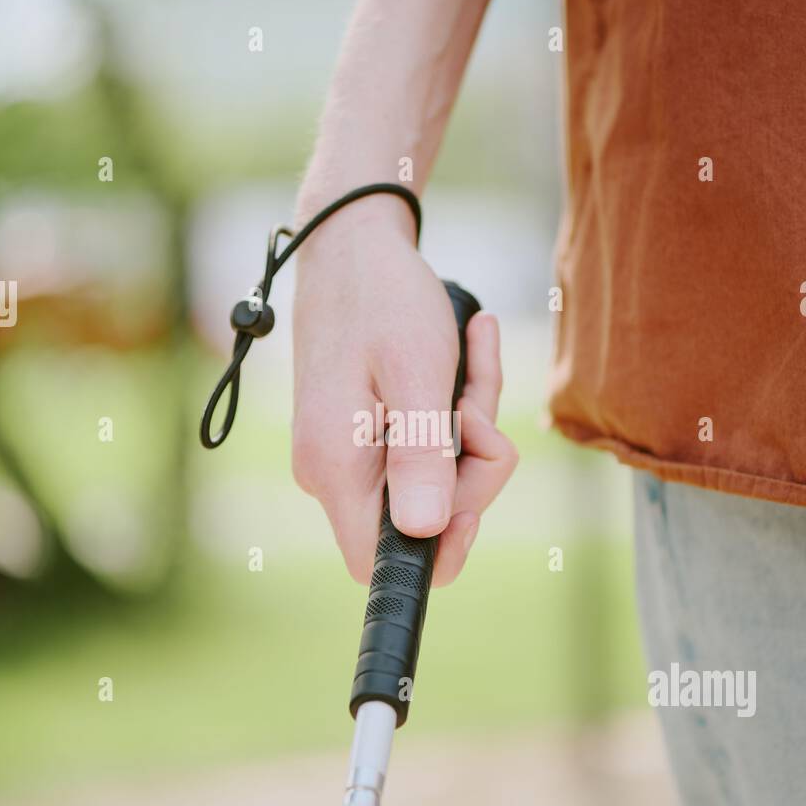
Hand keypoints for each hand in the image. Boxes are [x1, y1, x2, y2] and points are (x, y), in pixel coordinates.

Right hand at [291, 200, 517, 585]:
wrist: (350, 242)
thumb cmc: (383, 297)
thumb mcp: (417, 371)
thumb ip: (421, 454)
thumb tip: (425, 531)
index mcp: (336, 468)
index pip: (382, 563)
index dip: (438, 551)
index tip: (473, 503)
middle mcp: (331, 473)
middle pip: (421, 520)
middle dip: (470, 468)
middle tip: (475, 406)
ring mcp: (346, 455)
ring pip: (433, 478)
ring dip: (470, 425)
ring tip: (470, 355)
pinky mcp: (362, 434)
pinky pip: (425, 445)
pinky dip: (458, 406)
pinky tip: (472, 347)